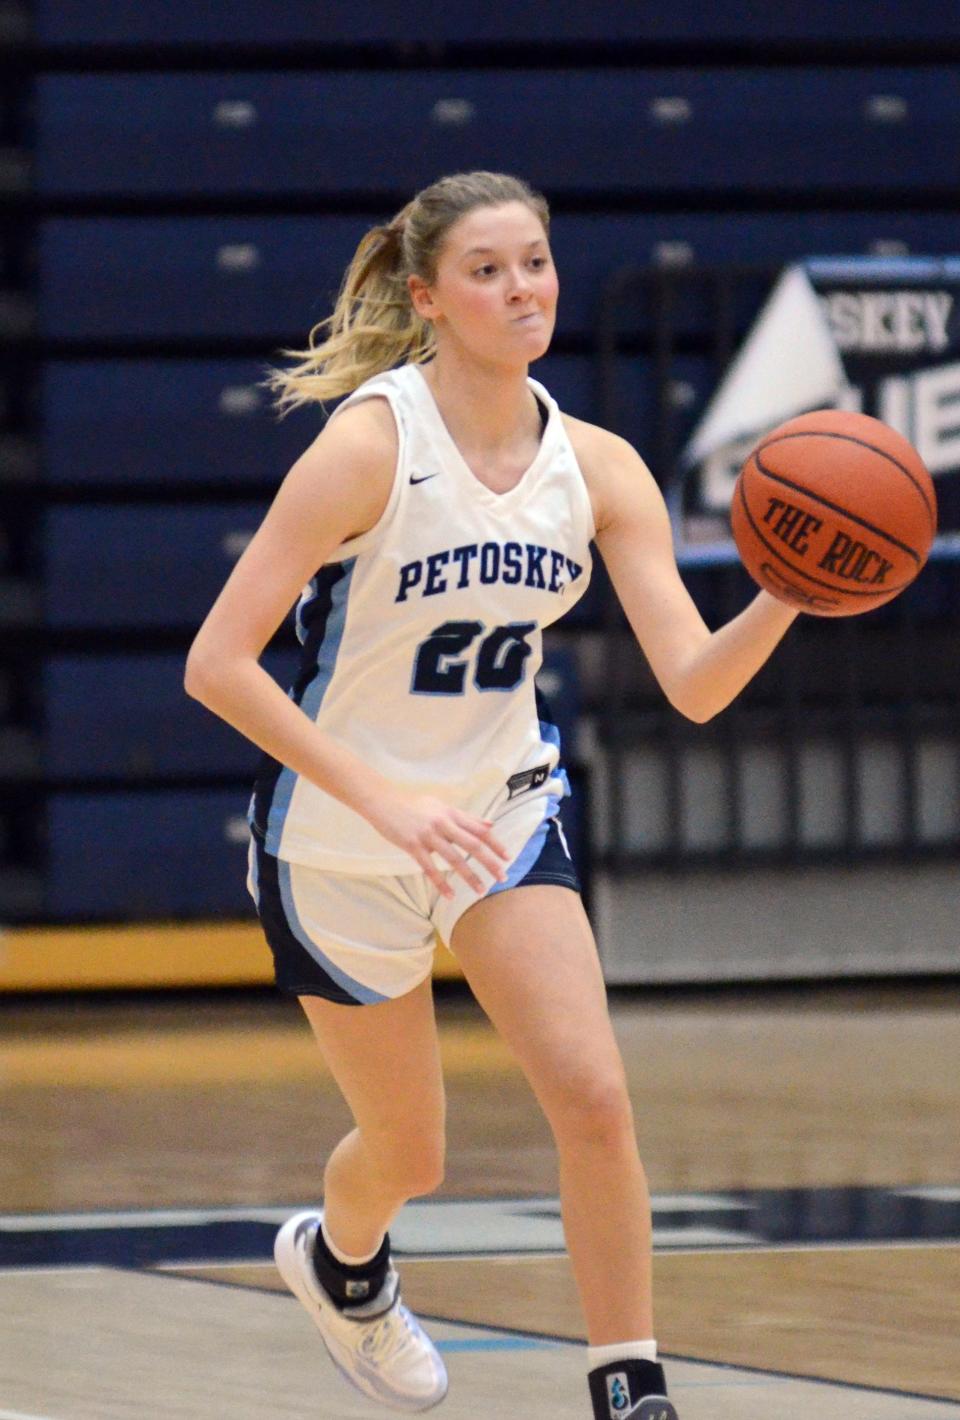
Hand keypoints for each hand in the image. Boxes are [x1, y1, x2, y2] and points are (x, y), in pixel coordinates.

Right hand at [367, 791, 510, 898]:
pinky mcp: (413, 845)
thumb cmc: (414, 804)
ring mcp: (428, 835)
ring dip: (469, 876)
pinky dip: (441, 883)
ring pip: (454, 858)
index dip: (495, 844)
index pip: (479, 829)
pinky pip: (429, 867)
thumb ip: (466, 817)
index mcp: (452, 813)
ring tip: (481, 891)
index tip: (508, 857)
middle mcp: (443, 823)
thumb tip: (490, 823)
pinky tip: (451, 895)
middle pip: (472, 844)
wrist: (383, 801)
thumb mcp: (442, 806)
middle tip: (503, 877)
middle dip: (489, 862)